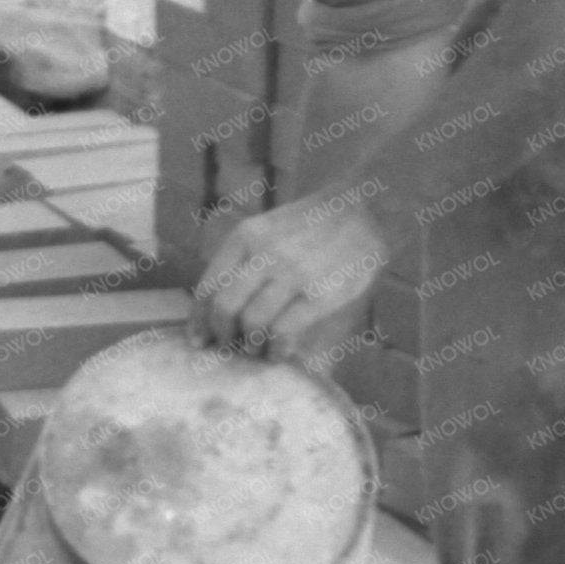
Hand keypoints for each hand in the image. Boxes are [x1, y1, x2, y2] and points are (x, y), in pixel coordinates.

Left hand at [192, 190, 386, 368]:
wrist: (366, 209)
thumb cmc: (314, 226)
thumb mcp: (270, 231)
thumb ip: (244, 262)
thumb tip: (215, 310)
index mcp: (246, 237)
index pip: (208, 286)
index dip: (199, 320)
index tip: (198, 339)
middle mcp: (265, 253)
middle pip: (225, 309)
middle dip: (222, 336)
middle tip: (230, 348)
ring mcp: (293, 274)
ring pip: (252, 323)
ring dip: (250, 346)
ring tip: (258, 351)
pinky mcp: (320, 295)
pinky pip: (284, 332)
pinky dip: (276, 350)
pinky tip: (279, 353)